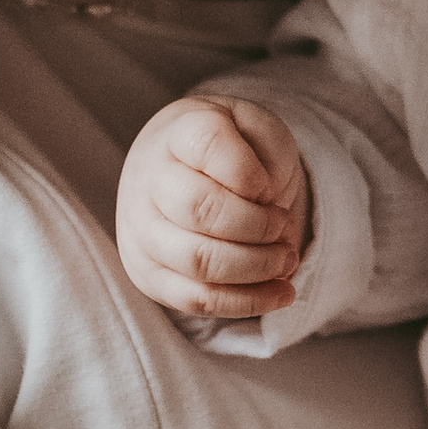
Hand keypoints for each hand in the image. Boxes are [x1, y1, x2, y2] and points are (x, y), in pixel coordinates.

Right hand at [113, 97, 310, 320]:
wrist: (181, 166)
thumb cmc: (230, 148)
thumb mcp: (258, 126)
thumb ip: (268, 147)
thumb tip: (263, 202)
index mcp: (177, 132)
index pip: (209, 145)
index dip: (251, 172)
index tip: (268, 185)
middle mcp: (148, 180)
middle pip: (201, 210)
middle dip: (258, 226)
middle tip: (283, 224)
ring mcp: (141, 231)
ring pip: (198, 262)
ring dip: (256, 267)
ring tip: (286, 259)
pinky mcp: (148, 274)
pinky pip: (196, 301)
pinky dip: (246, 302)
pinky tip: (280, 292)